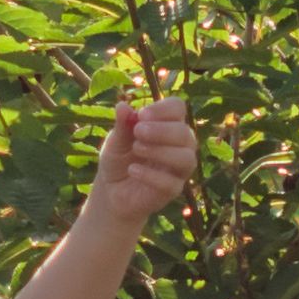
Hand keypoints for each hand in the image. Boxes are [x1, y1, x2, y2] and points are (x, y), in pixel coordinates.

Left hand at [82, 99, 199, 228]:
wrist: (111, 191)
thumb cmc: (118, 160)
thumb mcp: (116, 141)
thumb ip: (122, 125)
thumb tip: (122, 106)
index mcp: (167, 125)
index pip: (178, 108)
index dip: (163, 109)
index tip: (141, 115)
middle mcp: (179, 146)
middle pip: (185, 133)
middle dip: (161, 130)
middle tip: (138, 131)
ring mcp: (178, 170)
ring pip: (187, 158)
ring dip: (161, 151)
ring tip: (136, 148)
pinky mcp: (173, 190)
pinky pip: (172, 183)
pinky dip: (151, 175)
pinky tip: (133, 170)